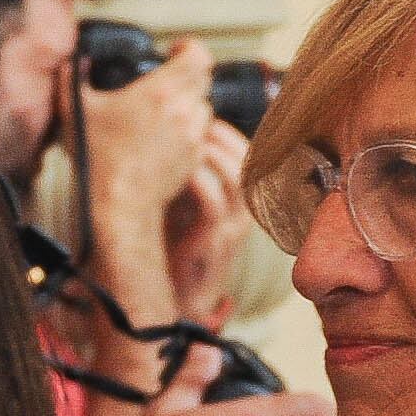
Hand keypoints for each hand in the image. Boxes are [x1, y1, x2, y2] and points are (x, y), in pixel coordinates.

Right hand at [80, 38, 220, 241]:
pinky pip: (202, 133)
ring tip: (168, 110)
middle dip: (188, 74)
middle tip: (169, 79)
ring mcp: (192, 135)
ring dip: (191, 103)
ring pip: (205, 106)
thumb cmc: (99, 161)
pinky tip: (167, 136)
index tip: (176, 50)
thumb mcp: (78, 112)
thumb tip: (75, 62)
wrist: (119, 203)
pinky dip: (190, 129)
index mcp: (158, 93)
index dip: (189, 48)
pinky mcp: (195, 156)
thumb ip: (73, 79)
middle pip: (204, 79)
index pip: (198, 56)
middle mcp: (181, 111)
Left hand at [165, 117, 254, 331]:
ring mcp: (231, 228)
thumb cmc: (174, 247)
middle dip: (219, 133)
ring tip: (186, 139)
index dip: (225, 130)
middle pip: (247, 157)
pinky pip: (212, 203)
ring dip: (210, 152)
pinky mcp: (213, 243)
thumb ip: (184, 174)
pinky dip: (196, 180)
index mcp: (238, 200)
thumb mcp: (183, 204)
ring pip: (235, 176)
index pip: (246, 152)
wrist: (175, 299)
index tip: (197, 116)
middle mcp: (242, 212)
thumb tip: (168, 134)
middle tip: (190, 120)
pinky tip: (177, 170)